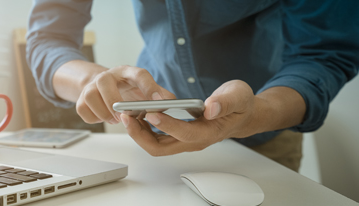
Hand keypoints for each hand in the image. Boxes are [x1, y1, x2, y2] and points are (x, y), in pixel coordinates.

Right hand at [76, 65, 175, 124]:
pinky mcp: (81, 98)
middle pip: (104, 82)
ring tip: (115, 119)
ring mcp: (91, 85)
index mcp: (127, 72)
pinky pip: (82, 109)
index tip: (159, 101)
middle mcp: (107, 75)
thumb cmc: (129, 90)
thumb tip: (171, 103)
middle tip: (123, 117)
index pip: (139, 74)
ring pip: (90, 96)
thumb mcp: (145, 89)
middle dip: (113, 101)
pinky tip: (104, 118)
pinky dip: (94, 118)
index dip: (149, 87)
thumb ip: (160, 94)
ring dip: (103, 112)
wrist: (103, 87)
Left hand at [120, 80, 265, 155]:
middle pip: (161, 148)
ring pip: (156, 146)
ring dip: (139, 133)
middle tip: (125, 116)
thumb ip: (225, 101)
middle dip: (140, 135)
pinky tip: (137, 114)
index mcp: (209, 132)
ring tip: (126, 114)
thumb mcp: (238, 96)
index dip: (166, 124)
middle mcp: (194, 141)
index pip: (184, 133)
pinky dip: (144, 129)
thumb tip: (210, 107)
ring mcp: (186, 141)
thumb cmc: (240, 104)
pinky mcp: (180, 137)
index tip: (150, 112)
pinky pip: (157, 139)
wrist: (242, 114)